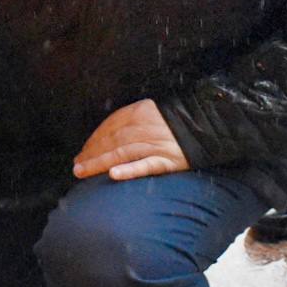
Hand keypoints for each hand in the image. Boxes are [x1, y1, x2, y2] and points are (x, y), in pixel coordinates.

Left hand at [72, 99, 188, 181]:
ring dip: (99, 163)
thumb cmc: (178, 120)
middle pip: (111, 141)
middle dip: (91, 154)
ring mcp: (155, 144)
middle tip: (77, 166)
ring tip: (83, 172)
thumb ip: (133, 120)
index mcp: (139, 113)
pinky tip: (113, 175)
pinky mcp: (167, 160)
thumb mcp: (153, 111)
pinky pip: (145, 166)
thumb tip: (109, 134)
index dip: (93, 140)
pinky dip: (129, 170)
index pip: (109, 127)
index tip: (82, 152)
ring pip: (121, 154)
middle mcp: (144, 128)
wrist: (209, 124)